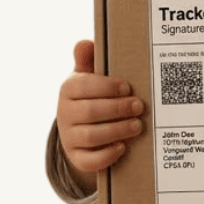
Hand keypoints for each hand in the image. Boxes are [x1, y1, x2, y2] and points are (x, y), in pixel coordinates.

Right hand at [56, 39, 144, 186]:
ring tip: (137, 125)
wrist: (78, 128)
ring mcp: (69, 137)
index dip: (106, 87)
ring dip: (117, 130)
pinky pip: (89, 161)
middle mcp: (64, 114)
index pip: (83, 86)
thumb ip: (88, 60)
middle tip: (139, 106)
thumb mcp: (87, 77)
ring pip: (91, 136)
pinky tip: (122, 146)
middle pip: (89, 112)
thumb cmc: (90, 96)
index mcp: (68, 90)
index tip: (127, 87)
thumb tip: (86, 43)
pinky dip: (107, 155)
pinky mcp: (77, 157)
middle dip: (117, 109)